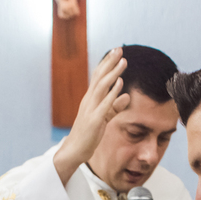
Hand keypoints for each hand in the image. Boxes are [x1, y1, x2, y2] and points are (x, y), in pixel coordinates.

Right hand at [53, 48, 129, 185]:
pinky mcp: (94, 120)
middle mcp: (88, 101)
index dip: (106, 64)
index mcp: (89, 99)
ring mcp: (90, 109)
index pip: (98, 77)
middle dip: (109, 62)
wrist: (74, 151)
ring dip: (113, 73)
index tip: (115, 52)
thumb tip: (126, 95)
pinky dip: (113, 93)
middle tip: (118, 49)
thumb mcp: (104, 118)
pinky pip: (105, 104)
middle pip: (99, 77)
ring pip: (102, 86)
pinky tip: (120, 83)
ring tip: (123, 61)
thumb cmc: (88, 135)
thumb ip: (115, 107)